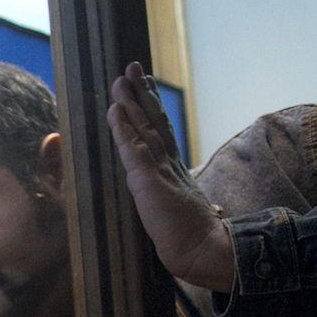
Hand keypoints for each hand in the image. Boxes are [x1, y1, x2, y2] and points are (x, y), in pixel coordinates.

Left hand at [107, 61, 235, 291]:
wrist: (200, 249)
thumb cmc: (189, 233)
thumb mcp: (173, 204)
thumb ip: (166, 190)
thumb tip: (160, 186)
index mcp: (173, 166)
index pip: (159, 129)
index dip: (150, 107)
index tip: (143, 84)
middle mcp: (168, 161)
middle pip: (153, 120)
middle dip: (141, 93)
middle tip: (132, 67)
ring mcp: (160, 168)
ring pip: (144, 128)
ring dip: (131, 103)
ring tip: (121, 79)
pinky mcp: (150, 180)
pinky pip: (134, 148)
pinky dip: (124, 129)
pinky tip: (116, 110)